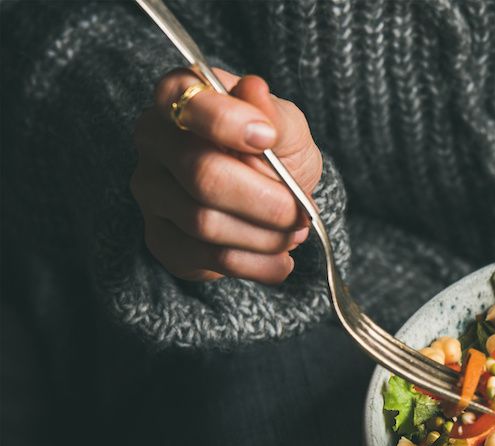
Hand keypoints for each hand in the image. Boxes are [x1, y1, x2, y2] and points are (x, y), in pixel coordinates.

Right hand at [131, 67, 321, 283]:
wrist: (272, 198)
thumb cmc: (274, 150)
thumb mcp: (287, 127)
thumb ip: (274, 115)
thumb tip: (254, 90)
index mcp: (179, 97)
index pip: (185, 102)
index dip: (227, 123)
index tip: (268, 139)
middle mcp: (154, 141)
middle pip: (202, 174)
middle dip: (264, 200)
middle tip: (301, 213)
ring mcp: (151, 191)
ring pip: (204, 222)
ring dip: (264, 236)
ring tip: (295, 233)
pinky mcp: (161, 238)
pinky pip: (206, 258)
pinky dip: (255, 264)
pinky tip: (280, 262)